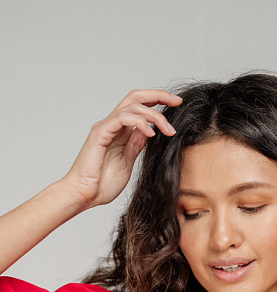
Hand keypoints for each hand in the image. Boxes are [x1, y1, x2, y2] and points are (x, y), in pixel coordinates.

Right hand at [59, 89, 182, 209]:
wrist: (84, 195)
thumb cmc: (102, 183)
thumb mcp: (127, 161)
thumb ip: (136, 145)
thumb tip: (148, 131)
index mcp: (120, 131)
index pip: (140, 106)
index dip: (158, 101)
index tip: (177, 104)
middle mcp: (112, 124)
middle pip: (136, 97)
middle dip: (159, 95)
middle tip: (177, 101)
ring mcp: (105, 127)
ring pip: (132, 106)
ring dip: (154, 115)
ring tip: (169, 130)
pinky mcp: (99, 133)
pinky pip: (121, 118)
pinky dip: (139, 122)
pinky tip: (151, 133)